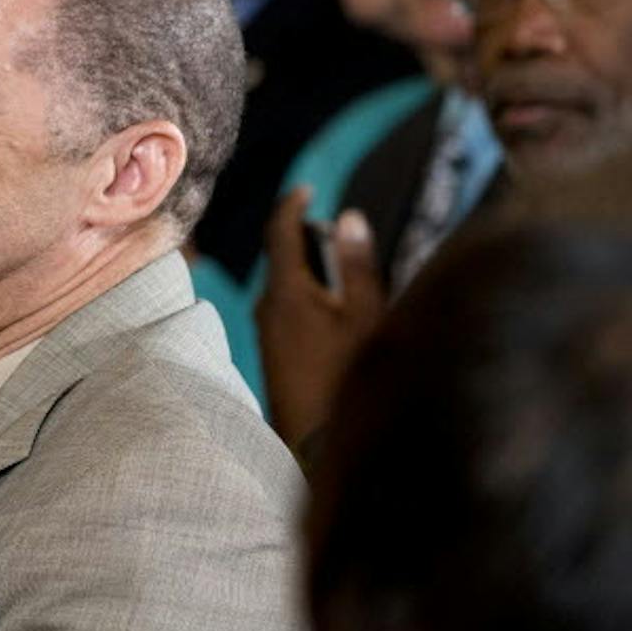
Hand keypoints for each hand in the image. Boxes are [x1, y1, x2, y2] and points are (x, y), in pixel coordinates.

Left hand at [254, 187, 384, 451]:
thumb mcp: (365, 316)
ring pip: (283, 286)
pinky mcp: (272, 354)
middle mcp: (267, 309)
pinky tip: (330, 309)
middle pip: (280, 258)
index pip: (279, 232)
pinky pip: (284, 310)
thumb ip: (356, 264)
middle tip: (329, 228)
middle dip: (304, 237)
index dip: (292, 204)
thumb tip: (348, 216)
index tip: (306, 188)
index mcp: (286, 292)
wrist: (319, 442)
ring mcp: (266, 334)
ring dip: (306, 269)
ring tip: (337, 266)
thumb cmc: (348, 377)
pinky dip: (303, 295)